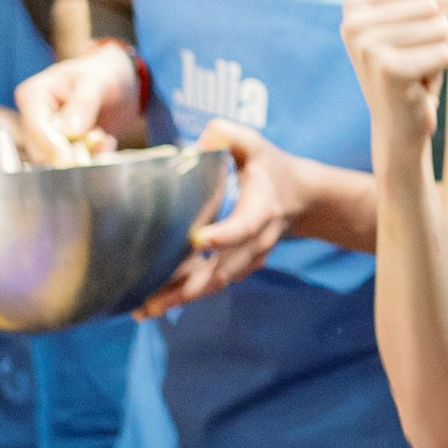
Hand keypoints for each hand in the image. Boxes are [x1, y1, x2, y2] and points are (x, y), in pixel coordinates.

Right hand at [17, 40, 141, 157]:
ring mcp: (49, 137)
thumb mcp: (98, 81)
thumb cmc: (104, 72)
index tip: (76, 159)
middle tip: (99, 138)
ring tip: (104, 136)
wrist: (120, 80)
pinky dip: (94, 159)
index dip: (54, 147)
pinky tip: (107, 142)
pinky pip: (75, 167)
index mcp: (33, 96)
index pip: (36, 129)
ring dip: (86, 156)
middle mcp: (35, 119)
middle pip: (41, 153)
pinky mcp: (65, 150)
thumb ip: (84, 103)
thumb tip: (70, 131)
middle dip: (73, 154)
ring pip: (58, 164)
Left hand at [138, 120, 311, 312]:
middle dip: (190, 286)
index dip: (224, 236)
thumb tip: (196, 144)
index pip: (244, 227)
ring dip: (181, 298)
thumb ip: (228, 136)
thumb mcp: (255, 144)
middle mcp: (256, 241)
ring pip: (215, 284)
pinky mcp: (239, 267)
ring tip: (145, 310)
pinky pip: (213, 285)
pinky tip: (155, 304)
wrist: (302, 197)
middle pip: (224, 270)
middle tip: (153, 299)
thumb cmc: (271, 166)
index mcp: (262, 209)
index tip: (198, 241)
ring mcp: (248, 259)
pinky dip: (186, 296)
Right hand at [342, 0, 447, 168]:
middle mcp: (354, 22)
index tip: (407, 40)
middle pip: (432, 5)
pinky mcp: (387, 69)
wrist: (398, 123)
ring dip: (436, 53)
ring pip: (440, 29)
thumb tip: (440, 0)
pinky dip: (438, 72)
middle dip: (434, 35)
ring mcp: (367, 46)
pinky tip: (417, 86)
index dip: (428, 13)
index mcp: (354, 4)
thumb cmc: (412, 66)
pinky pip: (443, 54)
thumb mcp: (419, 22)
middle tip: (413, 59)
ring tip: (415, 71)